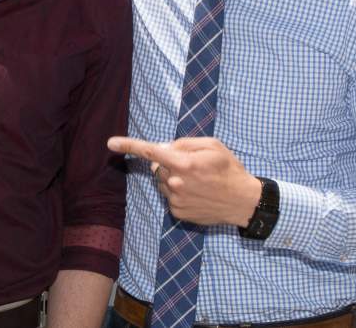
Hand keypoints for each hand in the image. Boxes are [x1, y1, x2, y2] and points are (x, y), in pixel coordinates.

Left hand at [108, 136, 261, 226]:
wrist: (244, 202)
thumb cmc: (229, 169)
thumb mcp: (212, 146)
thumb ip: (184, 144)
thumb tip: (163, 149)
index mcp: (184, 164)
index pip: (151, 152)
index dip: (129, 145)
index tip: (110, 143)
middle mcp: (176, 183)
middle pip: (158, 166)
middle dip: (169, 162)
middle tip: (193, 165)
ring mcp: (176, 200)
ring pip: (163, 181)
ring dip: (173, 177)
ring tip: (199, 181)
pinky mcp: (178, 212)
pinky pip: (169, 195)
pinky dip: (179, 192)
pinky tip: (197, 193)